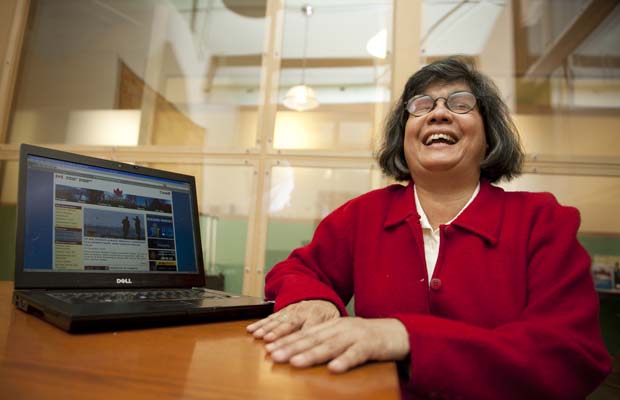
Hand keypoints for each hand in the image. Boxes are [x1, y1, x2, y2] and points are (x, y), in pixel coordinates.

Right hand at [246, 300, 339, 341]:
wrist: (320, 297)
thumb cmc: (327, 314)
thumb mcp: (334, 322)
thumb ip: (330, 332)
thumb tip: (329, 347)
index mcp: (318, 316)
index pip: (308, 330)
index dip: (298, 340)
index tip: (291, 351)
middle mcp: (303, 312)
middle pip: (290, 324)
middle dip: (278, 335)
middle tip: (269, 345)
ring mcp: (291, 310)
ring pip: (278, 319)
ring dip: (267, 328)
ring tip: (258, 336)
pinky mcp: (282, 310)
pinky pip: (270, 316)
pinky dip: (260, 323)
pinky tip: (252, 329)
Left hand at [264, 317, 409, 372]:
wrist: (398, 332)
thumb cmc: (367, 338)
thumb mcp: (343, 336)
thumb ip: (324, 342)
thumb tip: (298, 352)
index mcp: (332, 326)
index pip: (305, 334)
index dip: (286, 341)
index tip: (268, 349)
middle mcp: (340, 329)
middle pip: (313, 339)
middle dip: (292, 347)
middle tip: (274, 355)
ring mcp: (355, 336)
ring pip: (330, 346)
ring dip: (312, 354)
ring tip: (295, 362)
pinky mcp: (370, 345)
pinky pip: (356, 354)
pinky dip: (344, 361)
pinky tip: (333, 369)